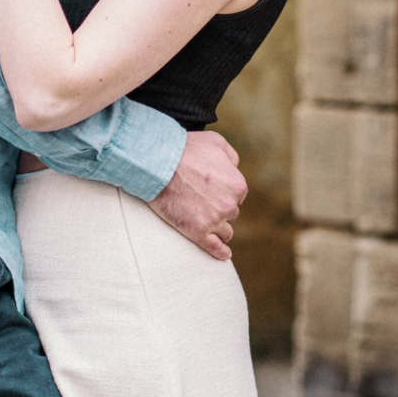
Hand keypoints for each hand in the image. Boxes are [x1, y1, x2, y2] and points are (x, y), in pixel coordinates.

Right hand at [148, 131, 246, 260]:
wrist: (159, 163)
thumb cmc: (186, 149)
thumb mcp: (216, 142)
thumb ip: (232, 156)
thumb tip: (235, 168)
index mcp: (238, 185)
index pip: (238, 195)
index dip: (224, 192)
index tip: (211, 189)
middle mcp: (230, 205)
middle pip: (231, 213)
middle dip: (221, 209)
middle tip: (203, 201)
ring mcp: (214, 221)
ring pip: (225, 232)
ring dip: (219, 229)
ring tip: (208, 224)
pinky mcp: (198, 232)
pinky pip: (215, 248)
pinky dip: (221, 252)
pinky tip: (224, 254)